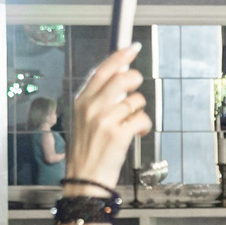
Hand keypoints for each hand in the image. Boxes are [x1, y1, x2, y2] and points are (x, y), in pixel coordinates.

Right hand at [67, 44, 151, 189]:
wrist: (85, 177)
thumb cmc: (88, 149)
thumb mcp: (84, 118)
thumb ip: (99, 99)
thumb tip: (121, 79)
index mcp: (82, 100)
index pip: (102, 70)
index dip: (120, 56)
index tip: (132, 47)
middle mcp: (92, 107)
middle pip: (123, 78)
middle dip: (135, 81)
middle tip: (134, 92)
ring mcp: (105, 119)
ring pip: (136, 100)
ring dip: (139, 112)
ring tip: (130, 124)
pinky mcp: (118, 133)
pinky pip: (142, 118)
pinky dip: (143, 126)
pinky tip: (136, 133)